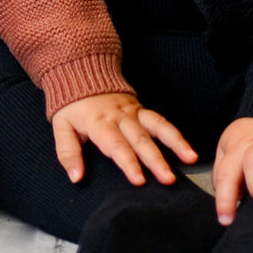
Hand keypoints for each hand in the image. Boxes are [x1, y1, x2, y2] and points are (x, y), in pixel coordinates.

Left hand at [51, 91, 197, 186]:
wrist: (82, 72)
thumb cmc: (72, 106)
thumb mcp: (61, 127)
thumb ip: (68, 153)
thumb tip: (76, 177)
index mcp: (99, 122)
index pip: (116, 145)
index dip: (128, 163)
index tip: (139, 180)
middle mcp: (120, 117)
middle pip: (140, 139)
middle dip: (155, 160)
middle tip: (168, 179)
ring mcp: (133, 112)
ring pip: (157, 127)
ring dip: (174, 143)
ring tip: (190, 159)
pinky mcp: (142, 110)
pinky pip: (161, 122)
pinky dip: (176, 135)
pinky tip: (189, 150)